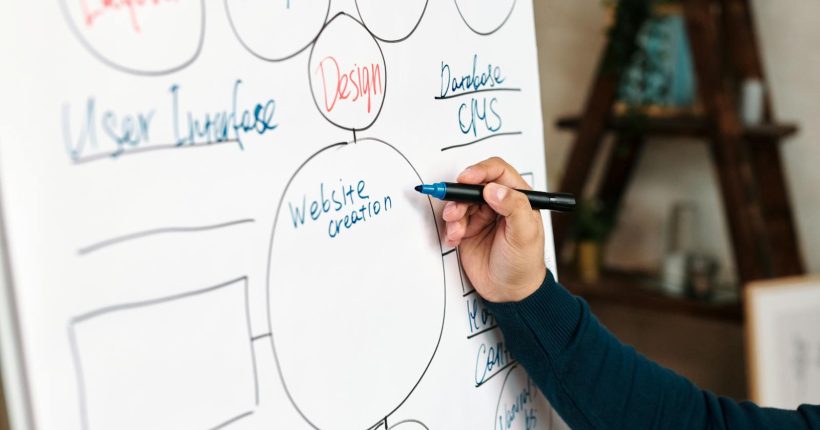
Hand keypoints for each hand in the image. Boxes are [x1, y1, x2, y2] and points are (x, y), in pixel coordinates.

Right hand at [442, 157, 545, 302]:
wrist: (509, 293)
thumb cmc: (524, 264)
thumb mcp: (525, 235)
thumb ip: (514, 207)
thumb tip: (493, 189)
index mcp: (518, 197)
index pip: (497, 171)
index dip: (480, 171)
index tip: (466, 179)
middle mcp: (498, 203)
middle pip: (473, 185)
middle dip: (460, 196)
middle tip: (455, 210)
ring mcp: (482, 216)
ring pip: (460, 202)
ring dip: (454, 213)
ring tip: (457, 230)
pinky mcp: (468, 229)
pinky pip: (453, 220)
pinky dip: (450, 227)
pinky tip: (455, 239)